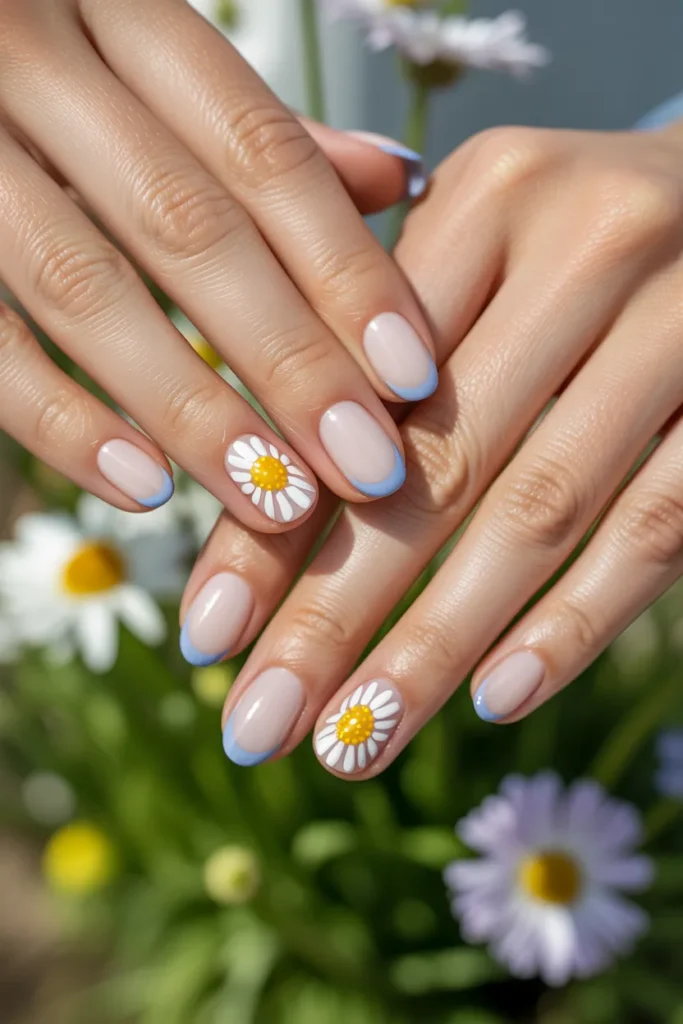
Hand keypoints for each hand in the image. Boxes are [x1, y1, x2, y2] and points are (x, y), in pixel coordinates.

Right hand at [0, 0, 435, 529]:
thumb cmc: (52, 55)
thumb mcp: (154, 59)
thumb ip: (263, 129)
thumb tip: (397, 180)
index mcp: (119, 9)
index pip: (261, 151)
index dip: (344, 268)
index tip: (414, 376)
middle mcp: (35, 56)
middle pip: (189, 229)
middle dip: (290, 361)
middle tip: (367, 468)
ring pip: (87, 288)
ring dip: (194, 411)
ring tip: (276, 500)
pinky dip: (61, 421)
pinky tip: (146, 488)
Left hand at [180, 123, 682, 765]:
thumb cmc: (577, 240)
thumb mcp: (483, 249)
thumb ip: (383, 345)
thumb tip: (263, 518)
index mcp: (490, 195)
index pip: (355, 391)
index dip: (274, 520)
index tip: (209, 634)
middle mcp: (588, 244)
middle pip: (435, 463)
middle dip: (334, 613)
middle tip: (258, 724)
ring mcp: (680, 321)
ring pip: (539, 511)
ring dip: (435, 645)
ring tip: (355, 743)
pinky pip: (656, 526)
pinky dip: (574, 622)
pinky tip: (497, 698)